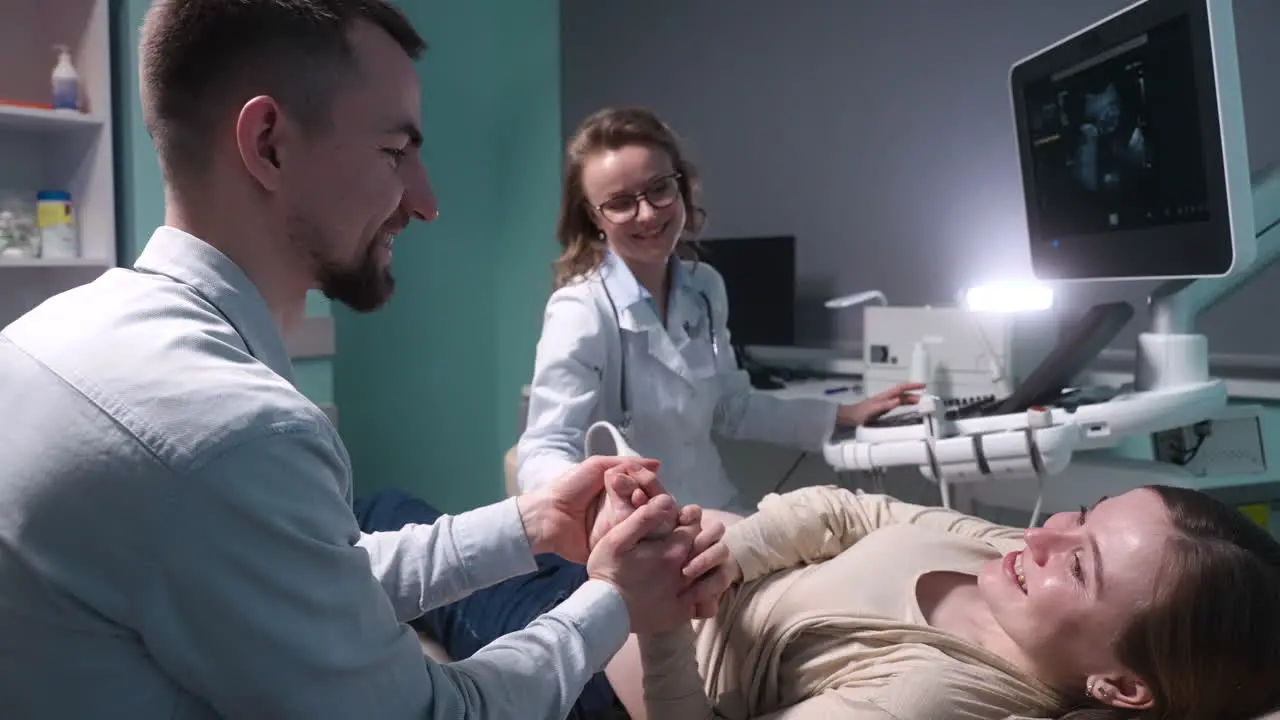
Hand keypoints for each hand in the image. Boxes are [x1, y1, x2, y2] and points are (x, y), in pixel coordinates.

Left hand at [517, 455, 663, 563]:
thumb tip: (658, 464)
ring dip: (647, 516)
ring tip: (645, 511)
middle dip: (651, 500)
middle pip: (647, 506)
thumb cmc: (570, 488)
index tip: (652, 482)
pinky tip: (644, 528)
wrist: (548, 515)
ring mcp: (619, 530)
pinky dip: (639, 535)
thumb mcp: (596, 466)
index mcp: (619, 492)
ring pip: (643, 523)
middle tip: (647, 498)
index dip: (651, 485)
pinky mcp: (614, 547)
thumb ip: (626, 464)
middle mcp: (622, 511)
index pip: (644, 489)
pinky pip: (632, 542)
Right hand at [590, 468, 733, 617]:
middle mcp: (684, 572)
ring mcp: (684, 596)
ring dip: (710, 566)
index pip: (695, 527)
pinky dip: (707, 594)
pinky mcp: (680, 614)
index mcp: (671, 550)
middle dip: (706, 540)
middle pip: (709, 549)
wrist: (602, 612)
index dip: (690, 520)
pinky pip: (705, 603)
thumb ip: (644, 518)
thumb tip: (668, 500)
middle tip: (693, 538)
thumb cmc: (607, 570)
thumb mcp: (617, 538)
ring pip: (713, 575)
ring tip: (697, 562)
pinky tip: (695, 588)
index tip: (681, 521)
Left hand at [836, 382, 924, 426]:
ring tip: (920, 402)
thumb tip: (898, 400)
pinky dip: (904, 403)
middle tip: (925, 397)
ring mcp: (884, 402)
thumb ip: (885, 405)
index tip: (922, 386)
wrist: (849, 417)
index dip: (912, 386)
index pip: (900, 388)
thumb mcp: (873, 410)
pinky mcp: (882, 408)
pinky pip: (897, 403)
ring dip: (910, 399)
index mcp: (884, 396)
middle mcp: (885, 398)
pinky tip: (907, 407)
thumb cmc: (859, 414)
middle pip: (902, 393)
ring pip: (900, 398)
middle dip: (914, 393)